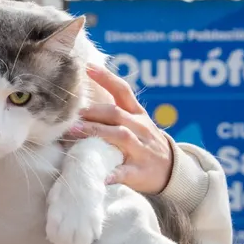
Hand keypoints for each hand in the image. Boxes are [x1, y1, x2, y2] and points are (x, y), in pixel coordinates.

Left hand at [68, 64, 173, 194]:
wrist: (173, 171)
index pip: (122, 91)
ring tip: (74, 133)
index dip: (106, 77)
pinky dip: (113, 173)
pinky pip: (125, 172)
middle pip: (115, 114)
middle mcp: (140, 128)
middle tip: (70, 114)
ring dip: (96, 132)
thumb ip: (115, 112)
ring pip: (120, 136)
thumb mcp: (137, 122)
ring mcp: (141, 149)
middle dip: (92, 112)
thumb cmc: (146, 143)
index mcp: (137, 114)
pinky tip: (100, 176)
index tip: (87, 67)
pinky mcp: (140, 171)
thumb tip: (82, 101)